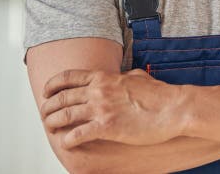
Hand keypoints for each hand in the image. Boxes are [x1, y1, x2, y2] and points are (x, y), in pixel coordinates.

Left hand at [40, 68, 186, 148]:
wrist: (174, 108)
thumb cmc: (160, 95)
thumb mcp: (138, 77)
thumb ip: (124, 76)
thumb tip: (123, 76)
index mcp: (104, 77)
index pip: (68, 77)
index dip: (53, 85)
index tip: (47, 92)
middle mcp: (98, 91)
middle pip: (61, 97)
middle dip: (49, 106)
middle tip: (45, 114)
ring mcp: (101, 109)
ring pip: (64, 115)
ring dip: (53, 122)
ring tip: (51, 127)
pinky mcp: (107, 127)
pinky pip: (77, 134)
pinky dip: (68, 139)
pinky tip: (66, 143)